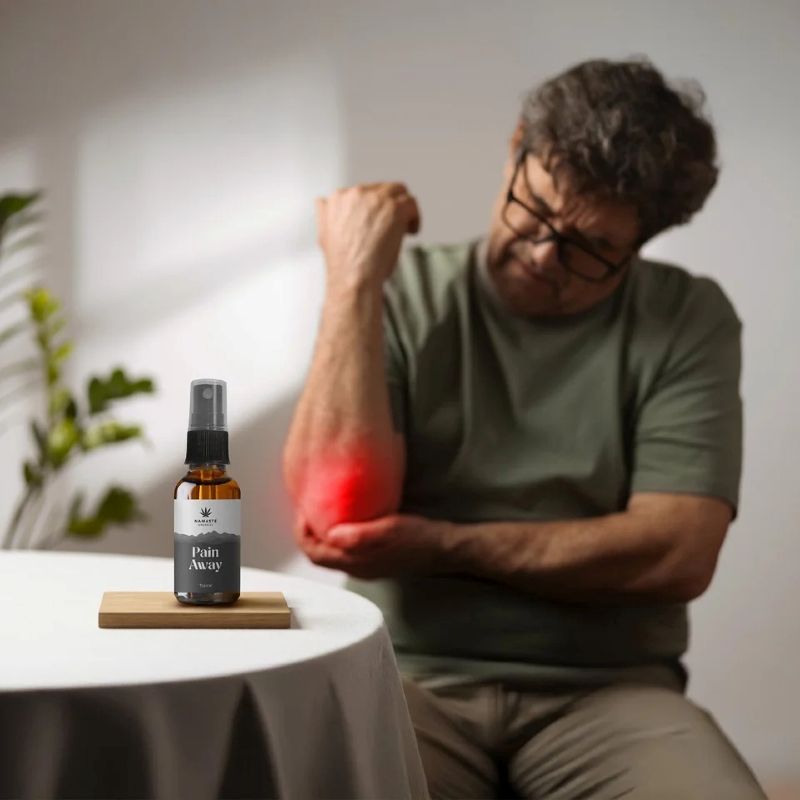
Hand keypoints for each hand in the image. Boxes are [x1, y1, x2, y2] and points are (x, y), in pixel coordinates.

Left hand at [293, 512, 449, 578]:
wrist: (445, 548)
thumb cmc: (420, 538)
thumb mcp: (391, 529)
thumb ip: (361, 535)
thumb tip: (331, 533)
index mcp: (356, 562)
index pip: (315, 554)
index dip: (303, 534)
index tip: (303, 511)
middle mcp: (357, 568)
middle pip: (319, 555)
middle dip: (308, 534)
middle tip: (308, 509)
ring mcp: (366, 566)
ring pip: (332, 554)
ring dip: (322, 535)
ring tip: (322, 511)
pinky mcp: (375, 560)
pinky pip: (346, 550)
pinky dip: (337, 536)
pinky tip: (345, 520)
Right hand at [316, 182, 420, 291]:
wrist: (353, 278)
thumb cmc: (342, 264)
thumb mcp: (323, 232)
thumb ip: (325, 213)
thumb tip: (323, 202)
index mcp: (338, 197)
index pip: (363, 190)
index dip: (374, 206)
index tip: (378, 221)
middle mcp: (356, 193)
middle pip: (383, 189)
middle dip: (389, 205)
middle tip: (394, 225)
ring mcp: (376, 199)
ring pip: (399, 192)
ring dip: (403, 208)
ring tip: (404, 228)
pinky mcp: (395, 209)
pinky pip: (412, 204)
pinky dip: (414, 217)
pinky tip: (411, 232)